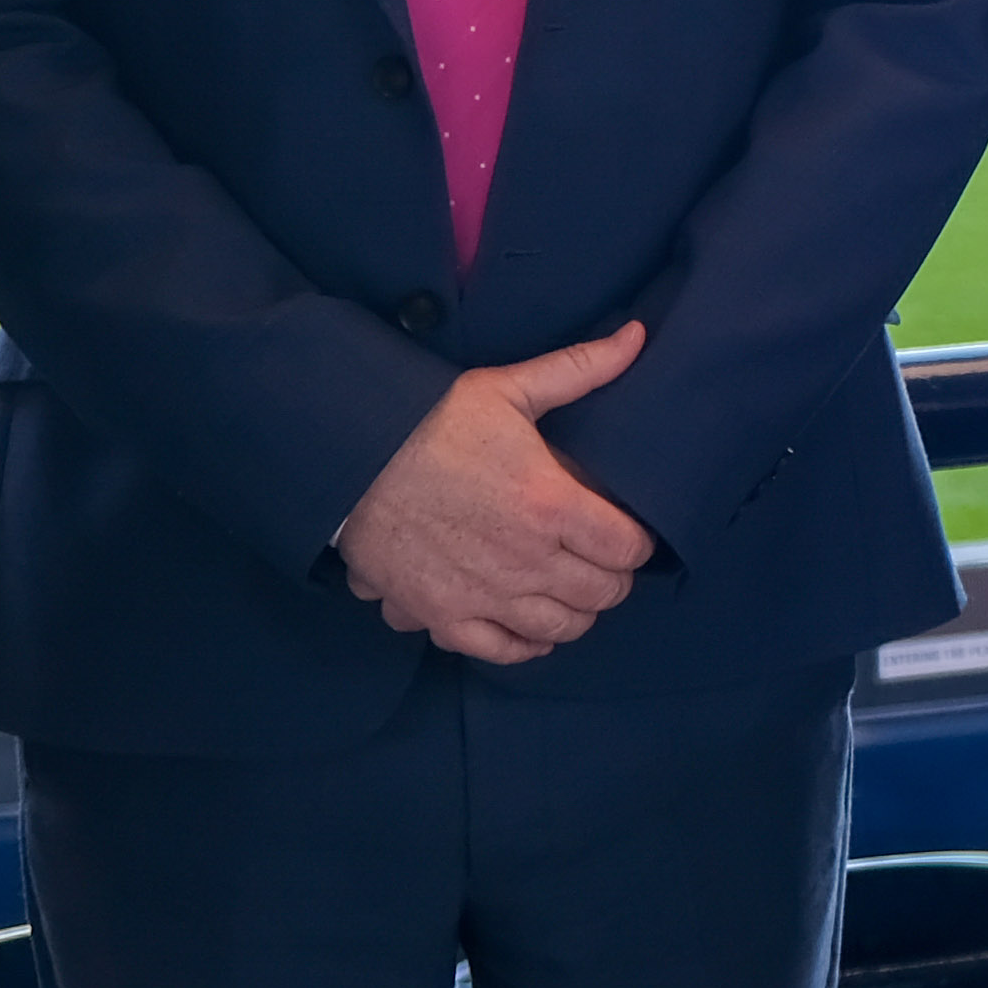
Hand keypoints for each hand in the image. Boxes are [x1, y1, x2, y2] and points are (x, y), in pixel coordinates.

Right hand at [336, 321, 662, 665]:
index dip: (638, 542)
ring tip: (572, 590)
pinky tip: (533, 628)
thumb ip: (580, 369)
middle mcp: (526, 559)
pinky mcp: (444, 616)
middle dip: (613, 578)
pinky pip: (503, 650)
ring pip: (561, 627)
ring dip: (577, 612)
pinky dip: (527, 645)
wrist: (350, 459)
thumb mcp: (507, 387)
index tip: (629, 532)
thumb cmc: (429, 421)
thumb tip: (637, 337)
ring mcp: (485, 594)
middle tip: (604, 560)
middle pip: (602, 593)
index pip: (628, 549)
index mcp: (550, 503)